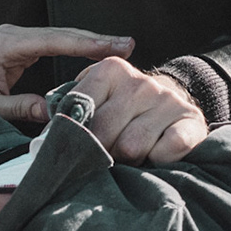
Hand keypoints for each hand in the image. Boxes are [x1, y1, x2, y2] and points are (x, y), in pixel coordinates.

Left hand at [0, 24, 133, 122]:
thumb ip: (19, 108)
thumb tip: (55, 112)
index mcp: (4, 45)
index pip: (53, 40)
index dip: (85, 44)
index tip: (112, 47)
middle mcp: (12, 37)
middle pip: (62, 35)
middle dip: (95, 40)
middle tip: (128, 44)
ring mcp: (16, 41)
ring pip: (61, 39)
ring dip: (90, 44)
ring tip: (121, 47)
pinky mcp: (19, 50)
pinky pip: (54, 47)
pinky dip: (76, 51)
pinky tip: (97, 55)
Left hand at [71, 57, 208, 164]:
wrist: (172, 102)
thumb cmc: (122, 108)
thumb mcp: (94, 99)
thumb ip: (67, 112)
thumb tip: (39, 144)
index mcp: (110, 69)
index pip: (78, 109)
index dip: (69, 136)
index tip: (65, 150)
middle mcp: (140, 82)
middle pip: (103, 134)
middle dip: (99, 152)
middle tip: (102, 156)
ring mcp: (167, 100)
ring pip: (131, 148)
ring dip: (127, 161)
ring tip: (129, 155)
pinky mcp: (191, 120)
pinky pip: (165, 152)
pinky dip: (156, 161)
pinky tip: (155, 155)